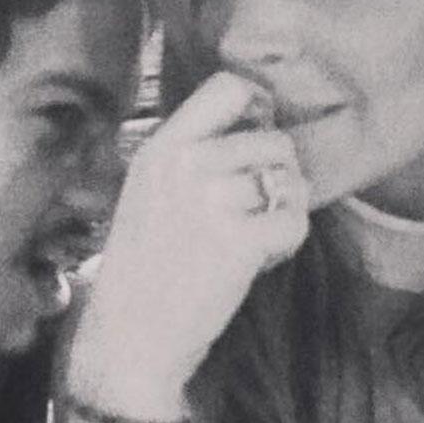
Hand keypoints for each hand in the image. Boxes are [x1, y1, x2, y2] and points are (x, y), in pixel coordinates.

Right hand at [65, 72, 313, 418]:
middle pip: (274, 140)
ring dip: (283, 211)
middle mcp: (185, 164)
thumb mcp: (149, 189)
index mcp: (161, 147)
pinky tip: (259, 260)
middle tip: (253, 211)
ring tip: (252, 238)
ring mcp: (211, 200)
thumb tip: (261, 125)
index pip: (228, 87)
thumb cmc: (143, 266)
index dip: (260, 106)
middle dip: (278, 176)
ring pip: (290, 182)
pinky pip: (295, 222)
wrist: (128, 335)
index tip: (260, 134)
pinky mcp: (238, 241)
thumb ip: (192, 154)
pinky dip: (287, 243)